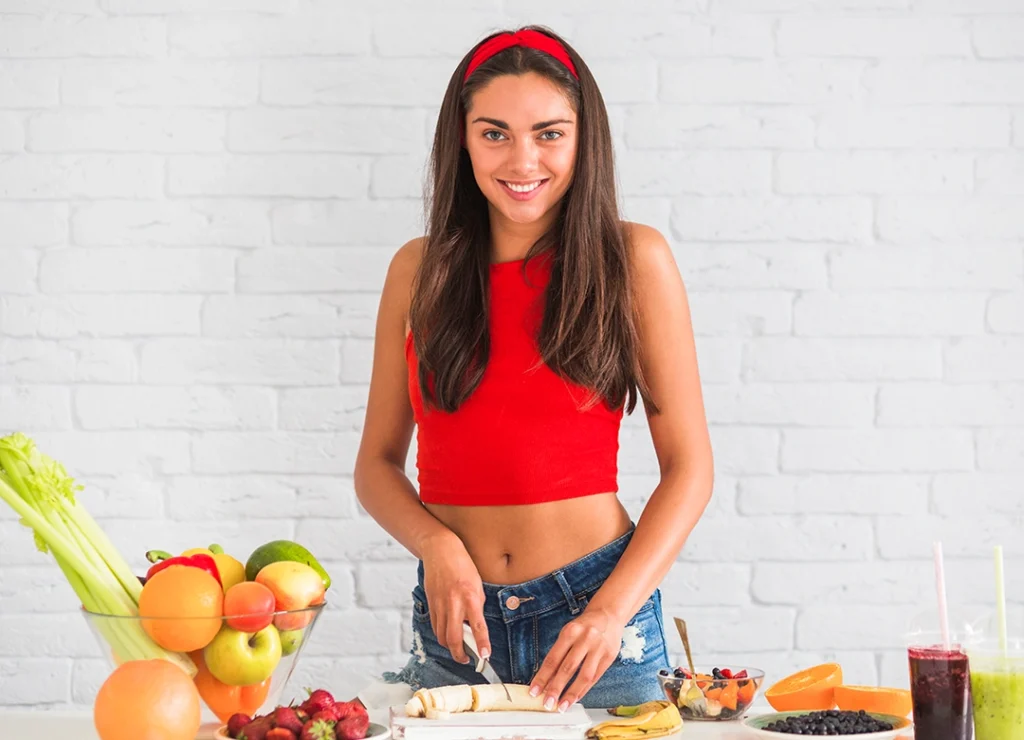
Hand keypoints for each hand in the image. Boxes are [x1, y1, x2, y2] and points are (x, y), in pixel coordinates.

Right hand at [420, 533, 490, 665]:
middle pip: (453, 639)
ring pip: (442, 636)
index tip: (485, 656)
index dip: (482, 644)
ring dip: (451, 647)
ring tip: (459, 650)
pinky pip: (435, 626)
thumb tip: (475, 624)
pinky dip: (442, 634)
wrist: (440, 550)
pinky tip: (449, 634)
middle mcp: (454, 603)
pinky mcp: (431, 604)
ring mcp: (440, 605)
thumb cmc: (462, 564)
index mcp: (470, 597)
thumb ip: (477, 605)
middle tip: (468, 660)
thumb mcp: (477, 584)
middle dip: (460, 655)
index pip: (477, 627)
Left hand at [529, 606, 624, 711]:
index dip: (542, 677)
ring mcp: (599, 648)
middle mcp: (585, 639)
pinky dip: (584, 689)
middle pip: (567, 668)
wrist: (608, 615)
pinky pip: (595, 677)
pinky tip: (575, 698)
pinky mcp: (609, 656)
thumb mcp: (569, 633)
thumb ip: (559, 654)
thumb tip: (547, 680)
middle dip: (556, 688)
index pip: (553, 658)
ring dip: (571, 693)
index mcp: (570, 631)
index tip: (534, 691)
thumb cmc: (584, 626)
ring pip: (583, 675)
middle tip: (547, 703)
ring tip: (562, 706)